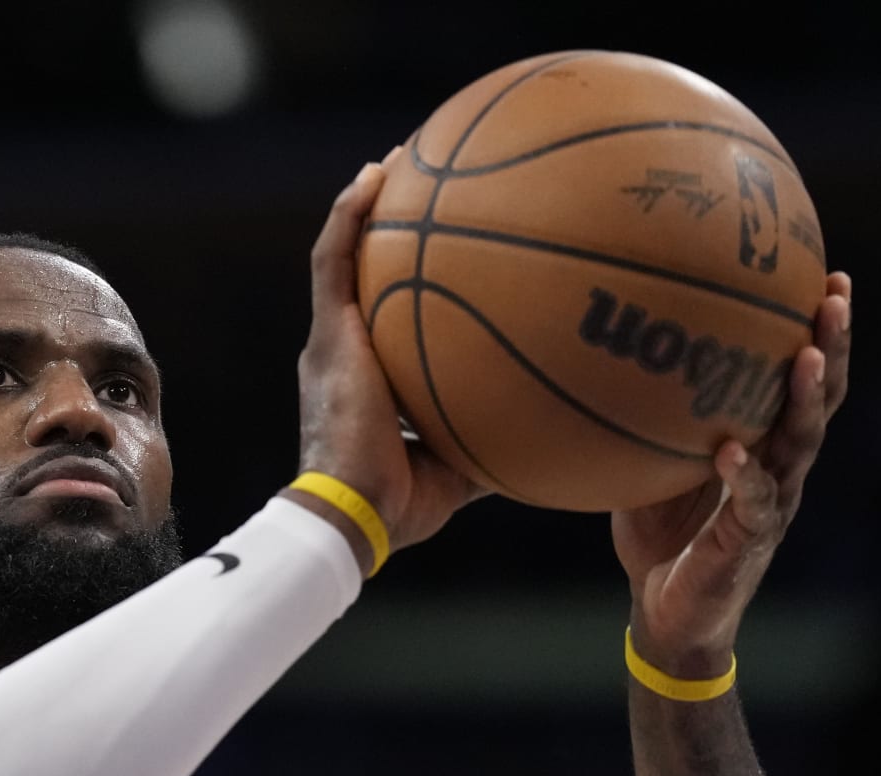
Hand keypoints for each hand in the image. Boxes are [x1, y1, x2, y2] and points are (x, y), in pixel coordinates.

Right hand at [295, 150, 485, 562]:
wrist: (355, 512)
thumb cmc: (404, 504)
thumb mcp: (464, 466)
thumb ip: (496, 437)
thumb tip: (555, 433)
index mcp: (369, 377)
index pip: (385, 315)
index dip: (407, 277)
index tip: (445, 246)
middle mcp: (344, 349)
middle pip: (363, 273)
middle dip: (389, 226)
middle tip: (425, 183)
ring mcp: (331, 340)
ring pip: (341, 253)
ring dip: (367, 203)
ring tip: (398, 158)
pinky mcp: (326, 336)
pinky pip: (333, 260)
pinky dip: (350, 214)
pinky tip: (375, 174)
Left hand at [615, 272, 852, 675]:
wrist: (665, 613)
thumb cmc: (658, 534)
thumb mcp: (646, 466)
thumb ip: (642, 421)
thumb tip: (596, 360)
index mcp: (763, 442)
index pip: (802, 376)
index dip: (819, 330)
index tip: (826, 275)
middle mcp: (778, 466)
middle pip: (821, 396)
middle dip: (832, 344)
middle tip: (835, 295)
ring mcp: (771, 503)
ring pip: (801, 443)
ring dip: (806, 399)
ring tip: (807, 356)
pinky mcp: (748, 541)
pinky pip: (754, 503)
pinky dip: (744, 475)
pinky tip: (733, 451)